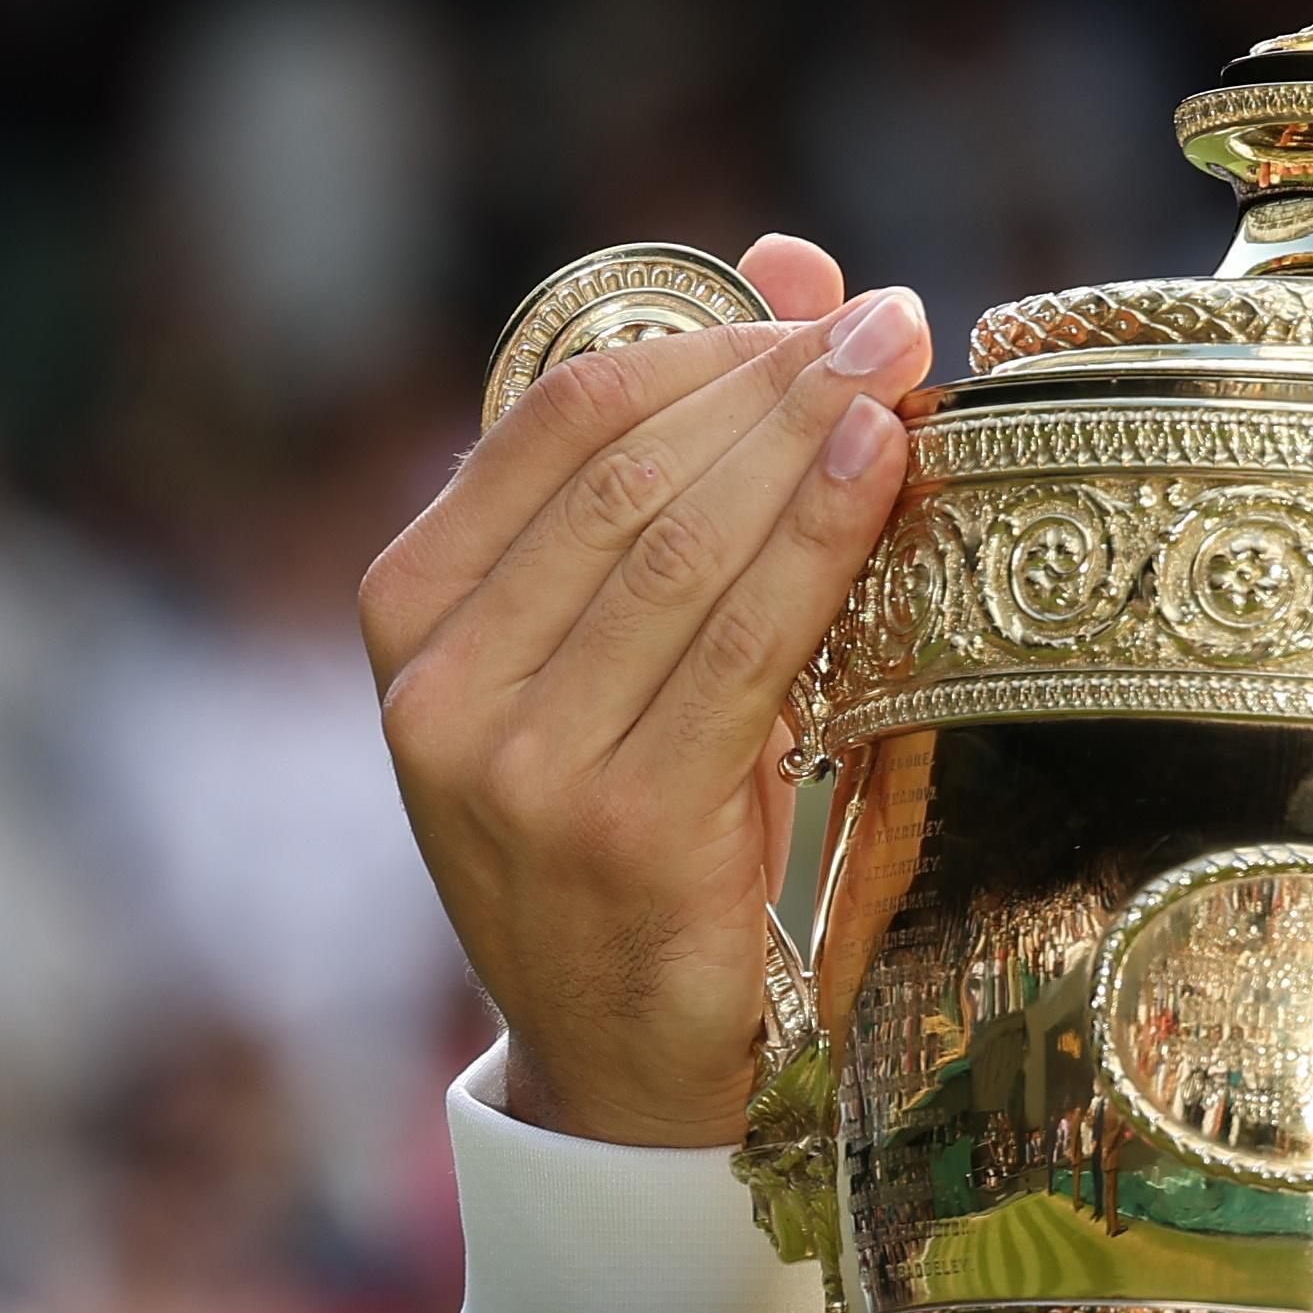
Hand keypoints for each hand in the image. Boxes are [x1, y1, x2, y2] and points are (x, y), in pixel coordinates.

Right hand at [362, 234, 931, 1147]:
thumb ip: (682, 461)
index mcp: (410, 610)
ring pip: (686, 546)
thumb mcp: (626, 647)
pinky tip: (883, 471)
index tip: (822, 305)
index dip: (701, 339)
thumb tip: (790, 258)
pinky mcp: (622, 826)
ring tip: (902, 374)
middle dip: (774, 378)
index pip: (557, 414)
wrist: (620, 1054)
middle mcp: (441, 683)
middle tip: (892, 323)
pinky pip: (743, 647)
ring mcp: (521, 763)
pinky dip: (819, 542)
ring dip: (808, 443)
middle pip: (629, 469)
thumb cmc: (638, 822)